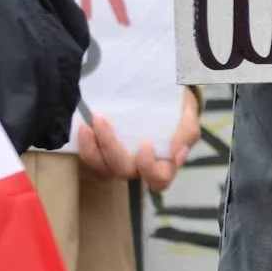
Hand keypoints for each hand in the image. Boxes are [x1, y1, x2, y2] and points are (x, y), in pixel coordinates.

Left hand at [75, 87, 199, 192]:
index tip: (146, 143)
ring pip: (103, 168)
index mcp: (164, 163)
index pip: (158, 179)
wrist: (162, 91)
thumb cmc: (177, 107)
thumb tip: (177, 152)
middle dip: (111, 148)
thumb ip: (187, 132)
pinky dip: (85, 145)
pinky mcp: (104, 151)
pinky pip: (91, 157)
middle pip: (124, 171)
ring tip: (86, 126)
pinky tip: (83, 126)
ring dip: (92, 150)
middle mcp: (140, 167)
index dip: (149, 167)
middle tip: (102, 120)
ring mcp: (120, 161)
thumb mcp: (188, 114)